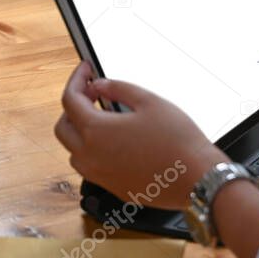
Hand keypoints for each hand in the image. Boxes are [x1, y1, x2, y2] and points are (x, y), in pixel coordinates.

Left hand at [54, 62, 226, 210]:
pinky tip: (115, 141)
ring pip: (73, 150)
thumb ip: (117, 88)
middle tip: (92, 93)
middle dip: (73, 107)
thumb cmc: (178, 140)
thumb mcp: (149, 101)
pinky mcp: (111, 187)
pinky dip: (93, 150)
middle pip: (63, 127)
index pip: (69, 100)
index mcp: (96, 131)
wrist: (196, 178)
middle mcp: (90, 156)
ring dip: (81, 131)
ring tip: (104, 118)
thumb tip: (99, 85)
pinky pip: (90, 166)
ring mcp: (99, 175)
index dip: (76, 79)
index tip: (86, 70)